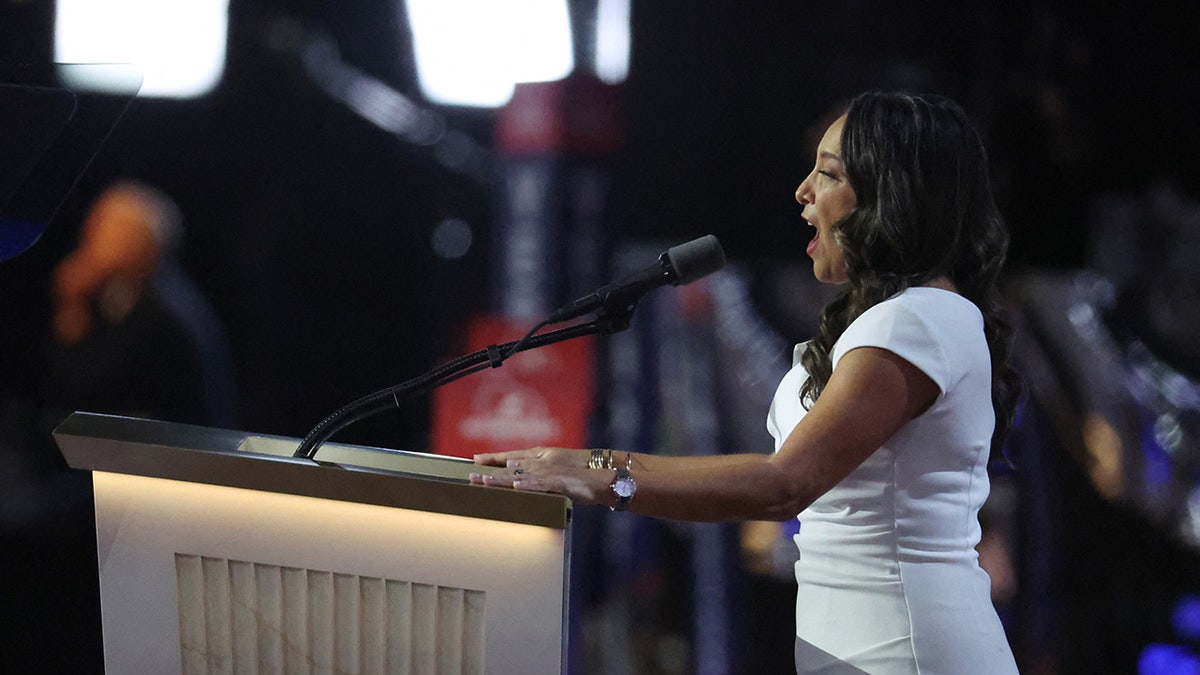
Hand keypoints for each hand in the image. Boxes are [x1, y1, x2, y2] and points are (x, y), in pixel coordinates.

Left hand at [469, 447, 612, 505]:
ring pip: (521, 475)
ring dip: (501, 479)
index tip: (477, 459)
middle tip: (471, 475)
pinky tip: (516, 486)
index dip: (494, 458)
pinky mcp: (560, 481)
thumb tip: (518, 478)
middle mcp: (543, 461)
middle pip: (512, 466)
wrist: (604, 475)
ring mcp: (551, 471)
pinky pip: (542, 484)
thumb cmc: (582, 475)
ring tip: (484, 482)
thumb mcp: (557, 471)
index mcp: (542, 456)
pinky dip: (529, 484)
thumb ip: (538, 473)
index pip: (514, 456)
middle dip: (490, 471)